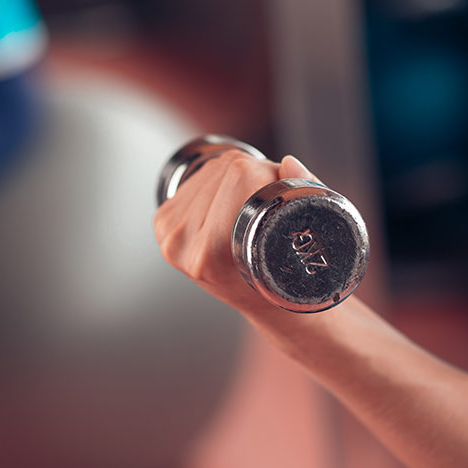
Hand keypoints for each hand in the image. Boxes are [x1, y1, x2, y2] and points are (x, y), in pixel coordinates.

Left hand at [153, 152, 320, 313]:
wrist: (263, 303)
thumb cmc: (285, 277)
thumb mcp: (301, 236)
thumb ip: (305, 193)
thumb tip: (288, 163)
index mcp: (211, 253)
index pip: (241, 175)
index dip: (270, 174)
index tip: (281, 193)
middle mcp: (184, 245)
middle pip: (226, 168)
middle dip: (254, 174)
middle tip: (265, 206)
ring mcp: (169, 235)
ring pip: (211, 170)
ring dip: (235, 177)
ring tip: (247, 209)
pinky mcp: (162, 224)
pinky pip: (195, 180)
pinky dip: (217, 182)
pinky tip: (225, 205)